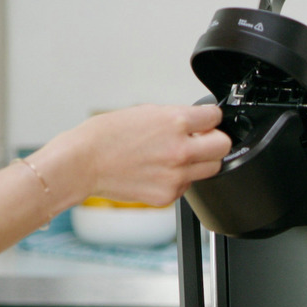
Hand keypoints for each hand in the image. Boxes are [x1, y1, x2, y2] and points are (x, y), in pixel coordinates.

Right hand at [71, 104, 230, 205]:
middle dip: (214, 141)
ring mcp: (176, 176)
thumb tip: (194, 123)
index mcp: (176, 123)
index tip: (206, 122)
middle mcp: (180, 150)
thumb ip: (176, 118)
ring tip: (177, 157)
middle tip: (201, 141)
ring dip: (200, 161)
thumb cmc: (105, 136)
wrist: (82, 163)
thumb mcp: (145, 112)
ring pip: (210, 169)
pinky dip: (179, 179)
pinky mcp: (168, 194)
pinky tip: (159, 171)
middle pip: (223, 146)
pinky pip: (187, 186)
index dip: (210, 118)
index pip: (215, 117)